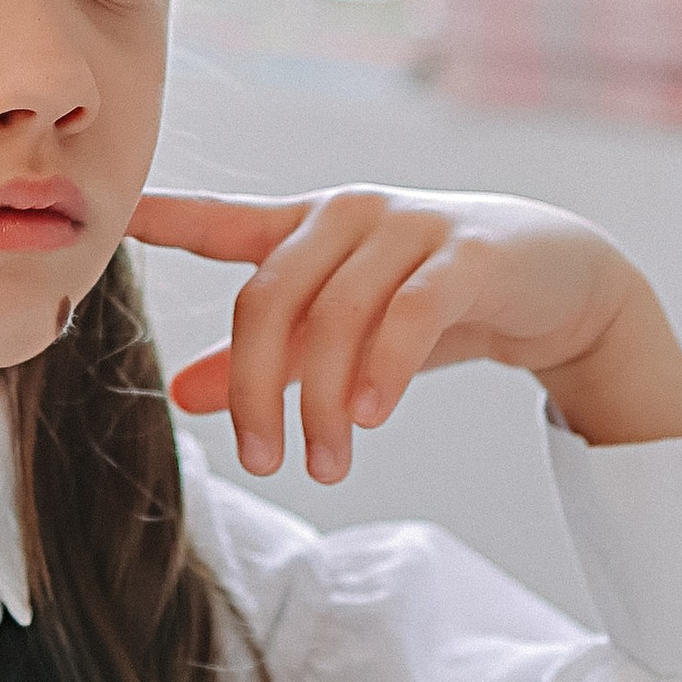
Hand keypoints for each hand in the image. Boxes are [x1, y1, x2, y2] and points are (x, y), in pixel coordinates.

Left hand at [128, 184, 681, 501]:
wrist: (564, 284)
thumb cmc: (438, 302)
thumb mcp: (346, 333)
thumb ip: (268, 359)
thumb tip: (180, 395)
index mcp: (311, 227)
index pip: (226, 221)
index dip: (170, 218)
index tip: (118, 217)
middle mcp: (350, 216)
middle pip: (269, 297)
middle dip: (255, 388)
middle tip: (261, 461)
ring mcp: (410, 228)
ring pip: (336, 315)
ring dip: (321, 402)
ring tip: (324, 466)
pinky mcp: (468, 255)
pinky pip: (409, 312)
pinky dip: (382, 368)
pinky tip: (369, 417)